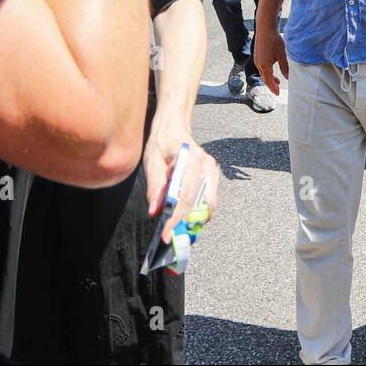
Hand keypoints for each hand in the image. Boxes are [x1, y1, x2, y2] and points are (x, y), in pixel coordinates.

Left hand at [142, 115, 219, 244]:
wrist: (175, 126)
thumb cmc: (162, 141)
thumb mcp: (152, 161)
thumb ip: (154, 188)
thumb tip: (155, 212)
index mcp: (191, 158)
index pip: (184, 196)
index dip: (175, 218)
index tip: (167, 234)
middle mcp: (206, 165)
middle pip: (197, 203)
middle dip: (184, 224)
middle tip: (172, 238)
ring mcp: (212, 170)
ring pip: (207, 204)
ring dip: (194, 219)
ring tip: (178, 230)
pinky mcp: (214, 175)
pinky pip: (209, 199)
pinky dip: (199, 211)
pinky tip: (186, 216)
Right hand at [254, 24, 288, 96]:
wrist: (265, 29)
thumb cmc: (274, 41)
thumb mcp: (282, 55)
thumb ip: (285, 67)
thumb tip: (288, 77)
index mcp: (264, 66)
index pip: (269, 81)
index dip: (273, 88)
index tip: (278, 94)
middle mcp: (258, 64)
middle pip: (264, 78)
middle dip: (271, 85)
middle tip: (277, 90)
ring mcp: (256, 60)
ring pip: (263, 73)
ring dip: (269, 78)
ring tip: (277, 81)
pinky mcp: (257, 56)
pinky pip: (261, 68)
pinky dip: (267, 72)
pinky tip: (272, 70)